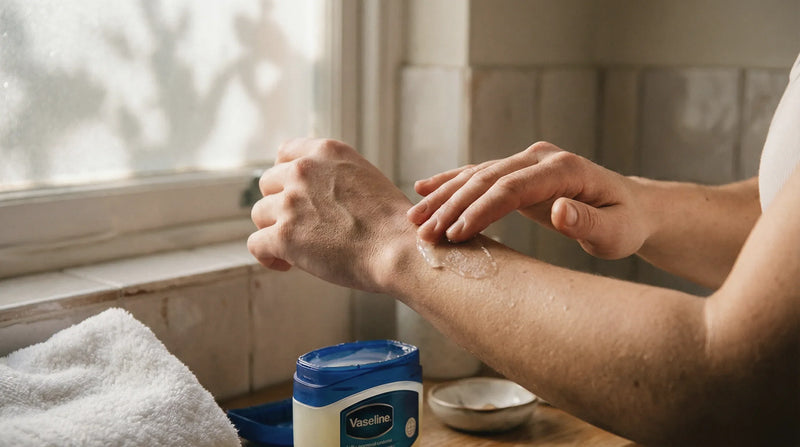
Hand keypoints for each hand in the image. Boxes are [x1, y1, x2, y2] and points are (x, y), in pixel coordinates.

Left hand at [247, 138, 412, 290]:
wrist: (400, 250)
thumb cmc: (392, 224)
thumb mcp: (366, 179)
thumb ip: (335, 177)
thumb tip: (314, 195)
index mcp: (326, 153)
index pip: (286, 152)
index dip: (285, 176)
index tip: (292, 194)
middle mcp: (304, 170)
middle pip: (268, 183)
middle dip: (279, 205)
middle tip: (299, 227)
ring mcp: (291, 202)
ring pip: (260, 214)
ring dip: (274, 230)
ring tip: (296, 249)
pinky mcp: (283, 234)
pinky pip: (256, 244)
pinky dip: (267, 256)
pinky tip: (285, 264)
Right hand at [407, 141, 648, 259]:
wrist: (631, 207)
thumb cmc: (625, 223)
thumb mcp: (616, 232)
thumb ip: (588, 221)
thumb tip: (559, 209)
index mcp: (563, 170)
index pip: (512, 188)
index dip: (481, 210)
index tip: (455, 233)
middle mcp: (540, 158)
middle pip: (487, 179)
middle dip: (452, 206)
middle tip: (423, 233)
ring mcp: (527, 161)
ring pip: (477, 175)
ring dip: (444, 196)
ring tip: (414, 218)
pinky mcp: (518, 172)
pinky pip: (480, 175)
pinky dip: (451, 182)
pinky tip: (425, 189)